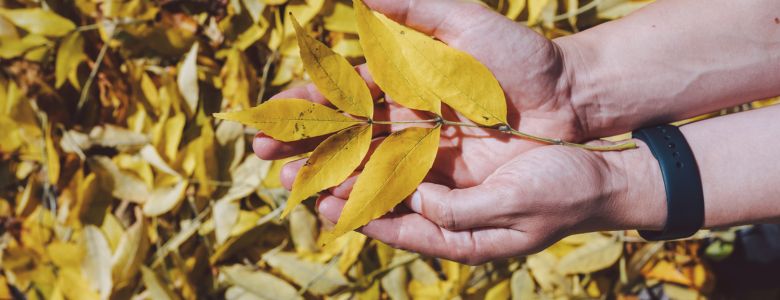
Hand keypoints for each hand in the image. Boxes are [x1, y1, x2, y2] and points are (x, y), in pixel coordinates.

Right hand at [255, 0, 585, 186]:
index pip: (344, 88)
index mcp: (404, 75)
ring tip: (290, 180)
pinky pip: (397, 182)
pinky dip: (366, 190)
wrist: (568, 98)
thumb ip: (413, 7)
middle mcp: (406, 111)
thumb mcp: (465, 24)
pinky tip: (337, 199)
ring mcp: (423, 145)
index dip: (308, 100)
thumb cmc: (521, 57)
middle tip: (263, 152)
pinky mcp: (443, 173)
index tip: (276, 112)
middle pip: (343, 127)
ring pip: (363, 158)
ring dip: (324, 168)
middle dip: (303, 138)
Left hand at [299, 142, 666, 264]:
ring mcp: (448, 172)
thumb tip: (415, 201)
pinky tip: (352, 116)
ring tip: (304, 143)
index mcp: (455, 233)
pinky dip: (382, 128)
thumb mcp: (514, 208)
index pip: (396, 225)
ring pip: (387, 161)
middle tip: (288, 170)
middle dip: (334, 181)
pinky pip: (410, 136)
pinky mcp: (456, 143)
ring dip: (347, 151)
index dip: (358, 215)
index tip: (321, 204)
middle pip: (378, 192)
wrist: (597, 168)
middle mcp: (443, 203)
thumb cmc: (562, 195)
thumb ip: (461, 212)